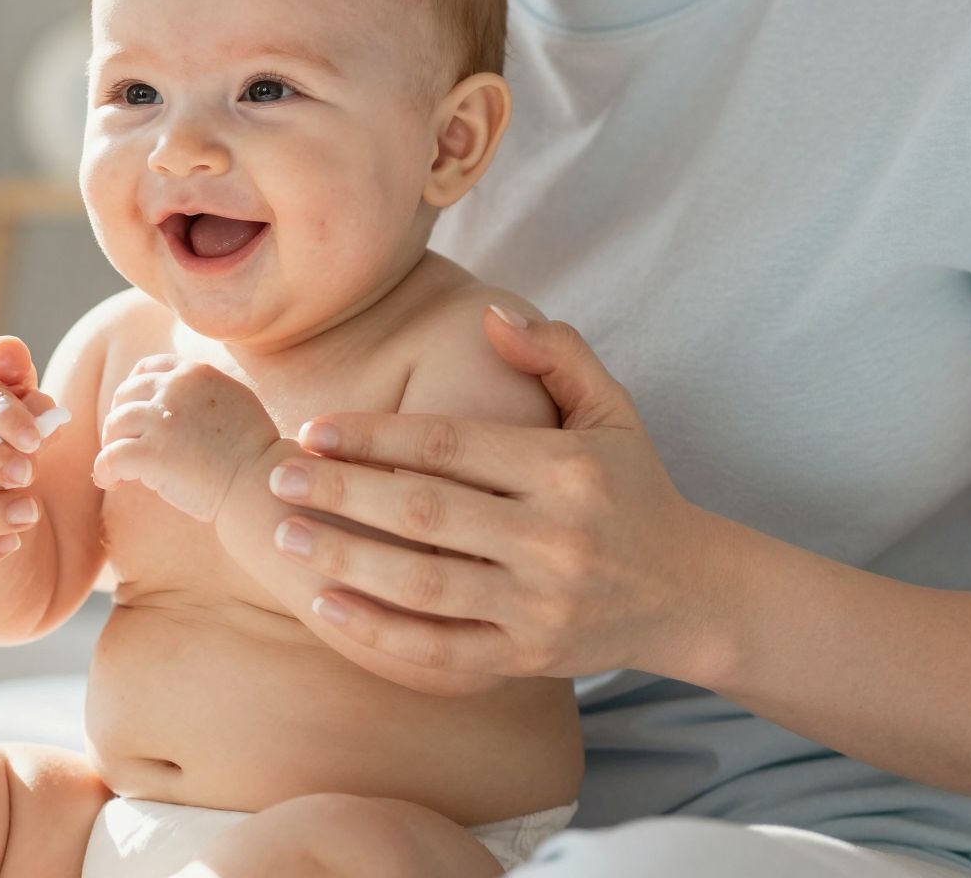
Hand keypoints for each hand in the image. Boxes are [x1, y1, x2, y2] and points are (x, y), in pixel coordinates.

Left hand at [92, 355, 280, 521]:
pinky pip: (109, 457)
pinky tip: (112, 481)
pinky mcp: (151, 453)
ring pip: (114, 424)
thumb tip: (172, 401)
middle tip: (125, 445)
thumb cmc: (252, 452)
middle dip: (120, 420)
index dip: (134, 391)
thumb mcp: (234, 401)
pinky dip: (104, 470)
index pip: (148, 368)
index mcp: (195, 373)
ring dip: (113, 445)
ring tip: (121, 469)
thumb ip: (202, 392)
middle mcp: (175, 388)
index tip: (135, 413)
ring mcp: (161, 419)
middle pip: (126, 395)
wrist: (260, 482)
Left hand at [266, 309, 725, 691]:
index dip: (375, 436)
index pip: (451, 446)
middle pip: (426, 512)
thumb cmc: (634, 488)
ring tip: (286, 534)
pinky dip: (379, 632)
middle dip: (343, 494)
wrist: (692, 593)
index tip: (313, 430)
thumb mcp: (611, 410)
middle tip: (279, 477)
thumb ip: (556, 352)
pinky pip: (440, 649)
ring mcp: (540, 604)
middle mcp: (553, 537)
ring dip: (346, 560)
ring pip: (424, 584)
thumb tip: (490, 313)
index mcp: (565, 469)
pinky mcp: (528, 657)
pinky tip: (326, 604)